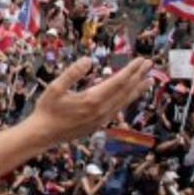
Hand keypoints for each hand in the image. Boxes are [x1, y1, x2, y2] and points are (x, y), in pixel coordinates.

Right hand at [25, 57, 152, 145]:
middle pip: (125, 91)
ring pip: (124, 102)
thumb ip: (72, 73)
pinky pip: (118, 109)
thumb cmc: (46, 109)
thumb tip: (88, 60)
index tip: (141, 60)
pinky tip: (129, 95)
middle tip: (150, 64)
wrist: (43, 134)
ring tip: (148, 80)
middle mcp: (101, 110)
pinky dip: (127, 99)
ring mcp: (101, 119)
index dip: (131, 70)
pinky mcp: (98, 124)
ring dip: (137, 89)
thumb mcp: (54, 88)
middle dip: (138, 76)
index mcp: (92, 99)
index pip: (118, 82)